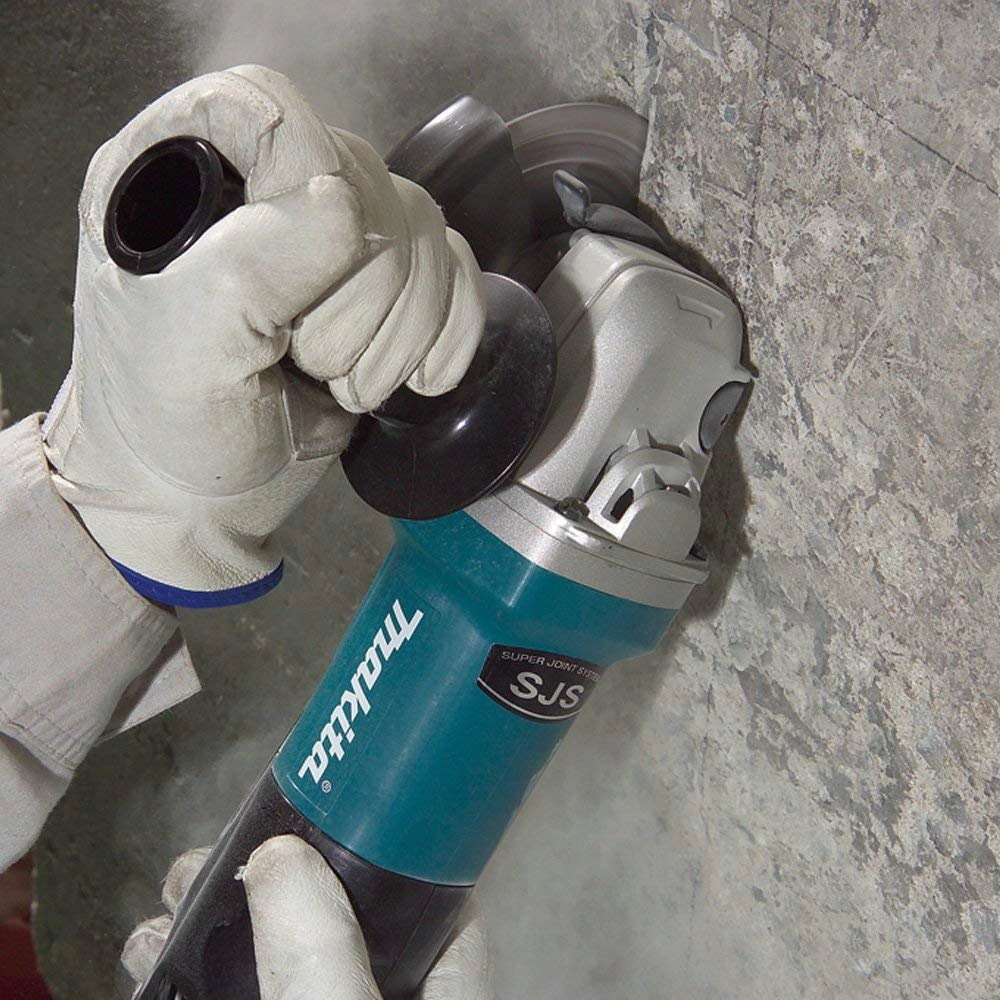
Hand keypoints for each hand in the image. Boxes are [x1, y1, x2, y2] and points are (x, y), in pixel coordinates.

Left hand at [43, 65, 483, 606]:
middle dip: (361, 297)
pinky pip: (457, 271)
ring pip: (424, 228)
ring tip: (347, 385)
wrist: (204, 498)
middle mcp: (260, 187)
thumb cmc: (171, 428)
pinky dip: (449, 332)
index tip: (296, 289)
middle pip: (366, 180)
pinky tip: (413, 380)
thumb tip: (344, 204)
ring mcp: (329, 235)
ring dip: (403, 329)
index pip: (267, 109)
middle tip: (313, 363)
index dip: (303, 188)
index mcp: (180, 172)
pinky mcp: (384, 285)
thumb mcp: (188, 348)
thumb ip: (254, 263)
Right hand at [123, 835, 494, 999]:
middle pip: (338, 925)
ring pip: (284, 971)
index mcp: (441, 991)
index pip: (428, 896)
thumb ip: (321, 955)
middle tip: (196, 867)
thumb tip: (277, 857)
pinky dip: (201, 987)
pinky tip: (155, 974)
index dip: (368, 840)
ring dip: (217, 938)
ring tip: (156, 923)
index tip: (298, 810)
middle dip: (261, 884)